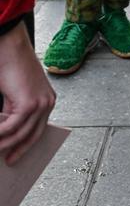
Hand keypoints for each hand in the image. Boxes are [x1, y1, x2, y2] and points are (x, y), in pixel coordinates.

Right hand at [0, 22, 55, 164]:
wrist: (10, 45)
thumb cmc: (9, 64)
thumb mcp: (13, 93)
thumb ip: (13, 110)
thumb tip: (6, 129)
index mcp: (47, 99)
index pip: (38, 129)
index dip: (26, 144)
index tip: (15, 155)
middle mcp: (48, 102)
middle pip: (32, 135)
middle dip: (17, 150)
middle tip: (6, 160)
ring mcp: (40, 103)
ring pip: (20, 134)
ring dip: (3, 143)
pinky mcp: (29, 103)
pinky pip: (12, 127)